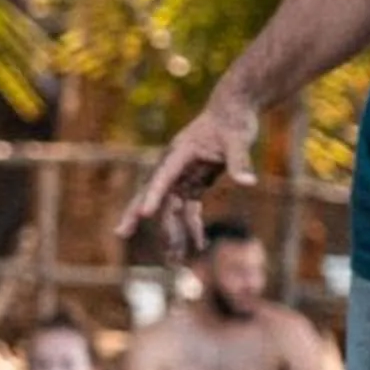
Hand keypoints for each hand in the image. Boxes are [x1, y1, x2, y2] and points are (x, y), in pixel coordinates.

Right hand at [119, 93, 257, 256]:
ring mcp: (183, 174)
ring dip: (172, 231)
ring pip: (171, 207)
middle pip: (153, 192)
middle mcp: (175, 165)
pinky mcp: (194, 180)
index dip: (153, 195)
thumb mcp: (239, 139)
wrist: (234, 109)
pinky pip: (189, 207)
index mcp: (181, 152)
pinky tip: (199, 244)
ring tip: (174, 261)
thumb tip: (248, 183)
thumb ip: (240, 162)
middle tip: (121, 233)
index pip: (163, 176)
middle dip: (137, 213)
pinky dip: (192, 225)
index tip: (144, 213)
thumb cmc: (234, 120)